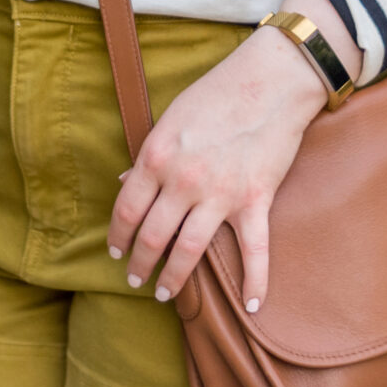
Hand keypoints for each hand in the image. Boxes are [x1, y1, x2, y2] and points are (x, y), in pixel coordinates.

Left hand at [105, 20, 330, 314]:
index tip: (116, 251)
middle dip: (139, 263)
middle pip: (153, 236)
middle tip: (135, 279)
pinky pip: (255, 251)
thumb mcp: (170, 118)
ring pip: (189, 250)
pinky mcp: (255, 200)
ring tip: (164, 293)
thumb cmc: (217, 93)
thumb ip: (149, 155)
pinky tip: (252, 306)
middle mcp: (183, 180)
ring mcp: (220, 194)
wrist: (270, 81)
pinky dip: (255, 282)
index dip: (118, 235)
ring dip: (174, 278)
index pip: (127, 209)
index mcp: (157, 156)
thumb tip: (126, 182)